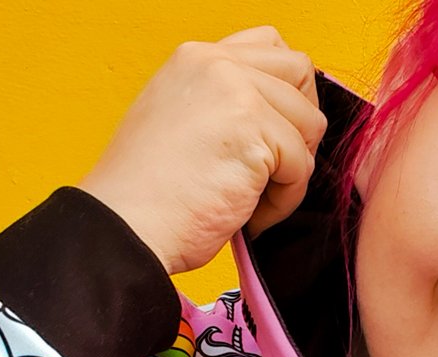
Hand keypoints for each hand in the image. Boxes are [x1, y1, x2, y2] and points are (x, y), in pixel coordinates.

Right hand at [79, 26, 326, 274]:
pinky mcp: (254, 132)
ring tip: (255, 200)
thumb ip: (224, 106)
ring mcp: (237, 94)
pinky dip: (285, 200)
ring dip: (293, 171)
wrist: (127, 228)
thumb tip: (278, 120)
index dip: (289, 93)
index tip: (273, 137)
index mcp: (197, 59)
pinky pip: (301, 166)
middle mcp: (217, 64)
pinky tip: (251, 216)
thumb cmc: (151, 196)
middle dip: (301, 126)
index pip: (272, 46)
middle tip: (273, 170)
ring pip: (310, 123)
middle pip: (301, 75)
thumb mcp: (181, 124)